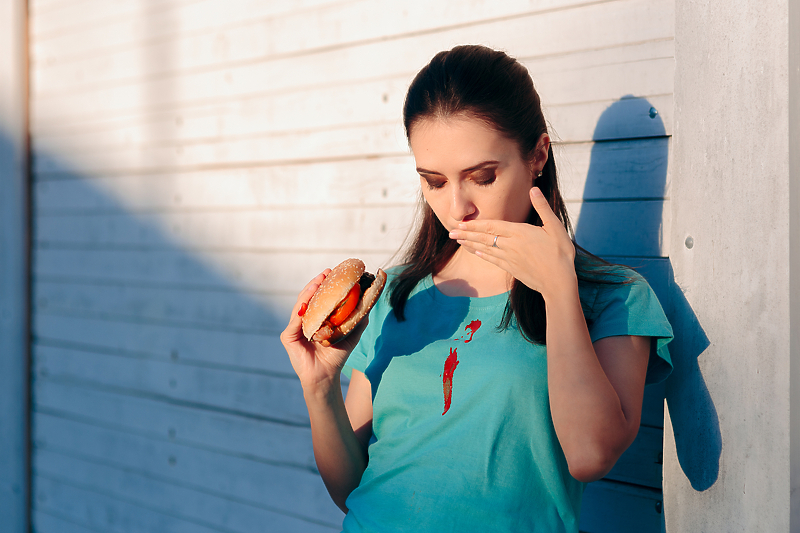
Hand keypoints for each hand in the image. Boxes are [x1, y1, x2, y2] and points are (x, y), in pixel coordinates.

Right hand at [280, 270, 367, 391]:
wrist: (326, 376)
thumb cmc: (337, 356)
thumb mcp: (350, 334)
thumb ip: (358, 318)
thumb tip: (369, 300)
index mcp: (316, 318)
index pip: (319, 297)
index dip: (325, 284)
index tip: (333, 272)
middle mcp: (304, 320)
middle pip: (308, 297)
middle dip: (317, 283)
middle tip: (327, 272)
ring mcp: (294, 328)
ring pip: (300, 305)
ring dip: (309, 292)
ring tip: (318, 282)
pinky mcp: (288, 336)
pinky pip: (295, 320)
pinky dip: (301, 310)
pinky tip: (307, 302)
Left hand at [449, 187, 576, 298]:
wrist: (559, 282)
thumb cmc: (560, 253)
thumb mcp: (555, 227)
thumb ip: (542, 207)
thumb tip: (534, 189)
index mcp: (519, 232)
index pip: (492, 226)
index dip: (474, 225)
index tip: (460, 223)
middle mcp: (511, 245)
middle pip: (484, 237)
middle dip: (466, 234)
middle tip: (451, 232)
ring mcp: (510, 258)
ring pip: (485, 249)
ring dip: (470, 244)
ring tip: (458, 241)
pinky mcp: (512, 269)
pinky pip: (493, 260)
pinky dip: (483, 255)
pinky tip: (476, 252)